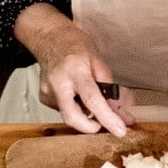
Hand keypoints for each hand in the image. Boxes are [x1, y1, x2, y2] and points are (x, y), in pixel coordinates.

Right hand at [13, 3, 134, 136]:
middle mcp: (57, 82)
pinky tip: (76, 94)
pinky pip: (65, 110)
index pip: (92, 99)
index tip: (120, 130)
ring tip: (89, 97)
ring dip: (85, 115)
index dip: (107, 118)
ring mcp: (47, 91)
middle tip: (104, 123)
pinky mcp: (44, 97)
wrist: (49, 37)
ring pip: (70, 115)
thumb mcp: (98, 61)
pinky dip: (76, 108)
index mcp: (75, 70)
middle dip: (91, 127)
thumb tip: (124, 115)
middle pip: (72, 117)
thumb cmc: (75, 46)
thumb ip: (111, 90)